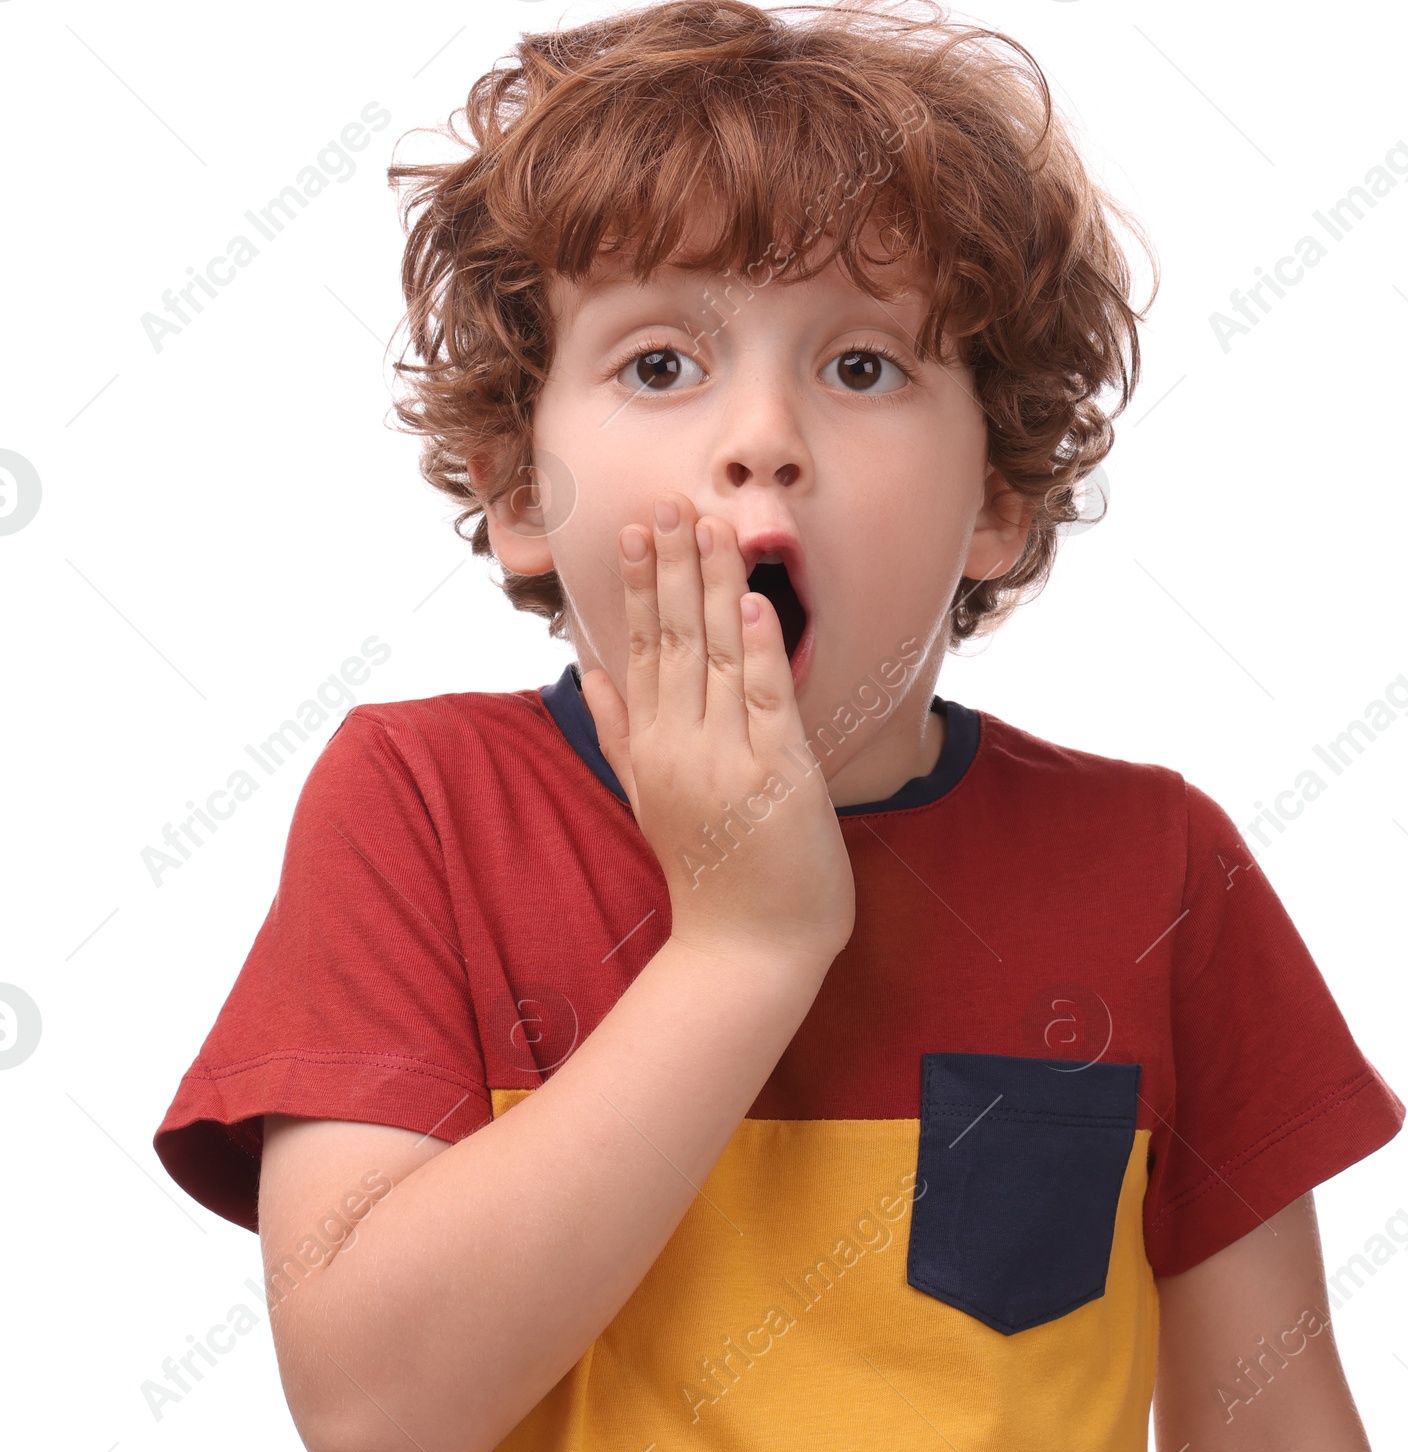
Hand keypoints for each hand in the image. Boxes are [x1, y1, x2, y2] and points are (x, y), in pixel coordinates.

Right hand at [579, 492, 855, 969]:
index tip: (637, 528)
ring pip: (714, 657)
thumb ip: (619, 734)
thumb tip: (589, 673)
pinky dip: (756, 650)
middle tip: (672, 503)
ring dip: (714, 588)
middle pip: (671, 639)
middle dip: (673, 567)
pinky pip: (762, 701)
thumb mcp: (649, 800)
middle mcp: (677, 747)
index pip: (640, 647)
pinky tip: (753, 603)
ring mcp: (724, 761)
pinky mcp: (774, 777)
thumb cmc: (712, 874)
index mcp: (648, 748)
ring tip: (714, 526)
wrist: (748, 948)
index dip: (640, 585)